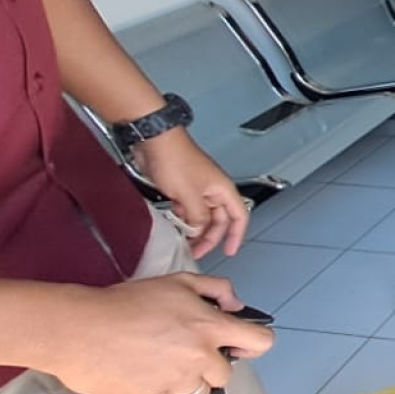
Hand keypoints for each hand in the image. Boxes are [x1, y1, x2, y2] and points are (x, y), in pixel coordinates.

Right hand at [43, 273, 273, 393]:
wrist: (78, 328)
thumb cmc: (125, 302)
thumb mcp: (177, 281)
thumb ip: (215, 289)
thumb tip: (234, 305)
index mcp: (208, 328)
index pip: (260, 343)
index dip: (253, 343)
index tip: (240, 344)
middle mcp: (196, 358)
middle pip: (224, 376)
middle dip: (209, 366)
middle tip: (183, 351)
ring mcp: (172, 382)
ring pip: (195, 393)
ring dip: (183, 382)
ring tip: (157, 361)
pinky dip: (147, 388)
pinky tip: (131, 370)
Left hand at [138, 130, 248, 257]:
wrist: (155, 142)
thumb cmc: (176, 159)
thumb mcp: (189, 194)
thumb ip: (198, 217)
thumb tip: (199, 231)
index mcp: (222, 190)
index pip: (239, 217)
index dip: (236, 235)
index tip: (228, 251)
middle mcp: (213, 191)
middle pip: (218, 220)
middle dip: (208, 237)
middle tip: (195, 251)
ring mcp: (197, 190)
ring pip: (201, 217)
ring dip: (194, 230)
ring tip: (184, 242)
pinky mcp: (182, 189)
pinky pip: (187, 210)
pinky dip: (183, 220)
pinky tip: (175, 227)